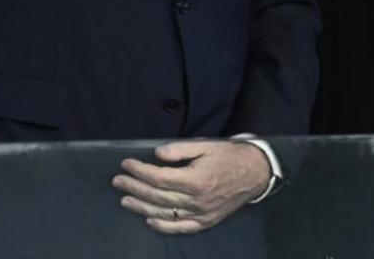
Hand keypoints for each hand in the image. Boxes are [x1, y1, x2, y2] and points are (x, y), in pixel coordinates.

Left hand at [112, 140, 271, 233]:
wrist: (255, 173)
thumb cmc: (229, 155)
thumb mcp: (206, 145)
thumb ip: (180, 150)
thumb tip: (157, 155)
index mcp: (196, 179)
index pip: (159, 177)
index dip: (140, 171)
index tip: (126, 163)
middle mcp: (197, 199)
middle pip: (157, 196)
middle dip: (134, 187)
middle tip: (118, 181)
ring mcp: (201, 213)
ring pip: (165, 213)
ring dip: (142, 207)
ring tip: (125, 200)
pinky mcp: (206, 221)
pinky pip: (181, 228)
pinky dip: (164, 226)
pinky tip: (149, 221)